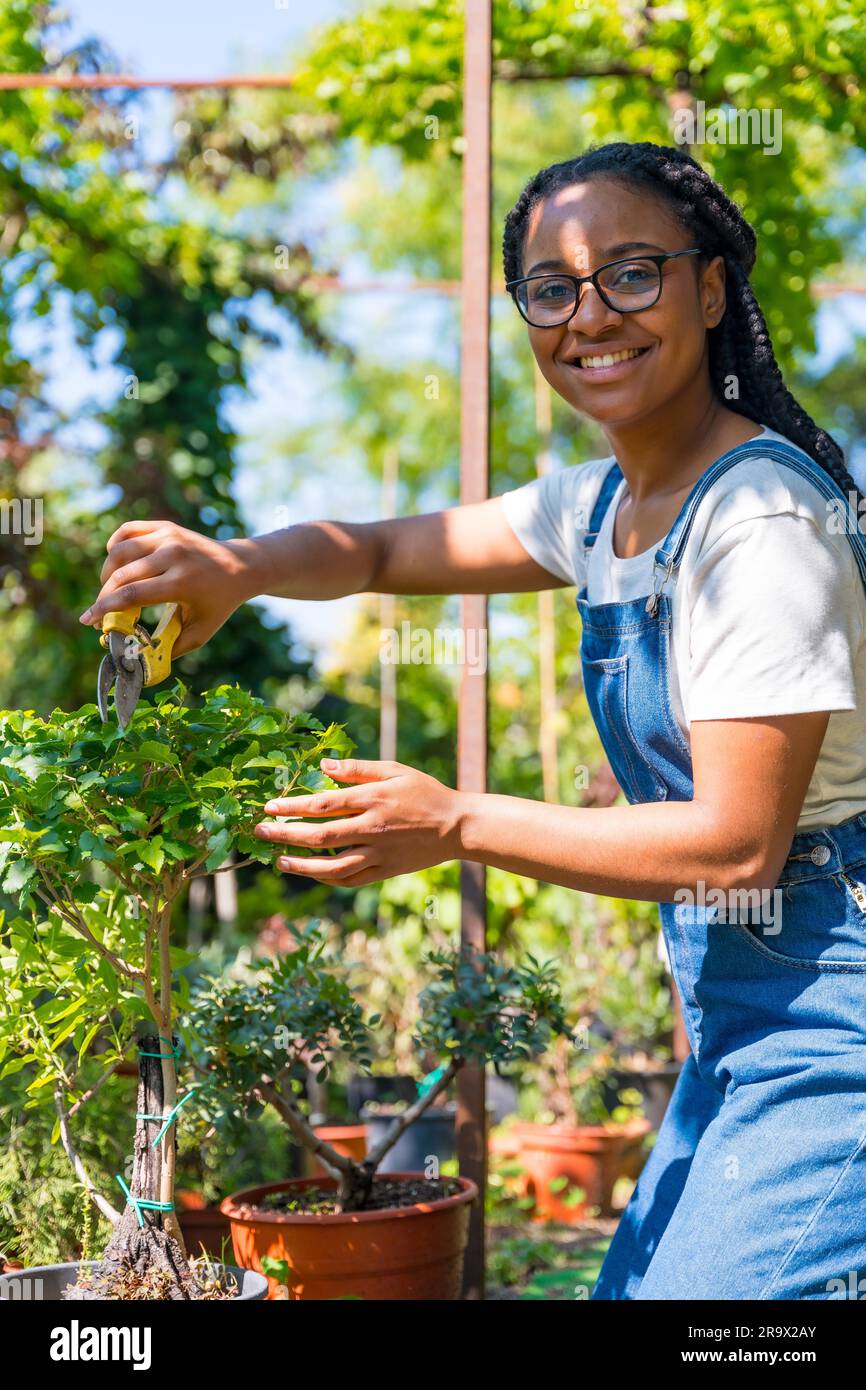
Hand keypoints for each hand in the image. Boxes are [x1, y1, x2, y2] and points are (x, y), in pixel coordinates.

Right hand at [78, 520, 261, 655]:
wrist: (242, 566)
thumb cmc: (219, 603)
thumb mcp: (201, 632)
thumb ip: (171, 649)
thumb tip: (138, 662)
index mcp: (182, 582)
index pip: (132, 595)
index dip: (105, 608)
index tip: (88, 620)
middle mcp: (173, 555)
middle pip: (121, 575)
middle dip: (103, 596)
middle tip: (99, 612)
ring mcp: (168, 537)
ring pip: (119, 551)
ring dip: (107, 572)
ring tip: (111, 590)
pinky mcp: (165, 526)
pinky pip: (127, 532)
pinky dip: (116, 546)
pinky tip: (117, 563)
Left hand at [254, 758, 464, 886]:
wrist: (456, 826)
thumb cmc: (424, 792)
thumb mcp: (394, 771)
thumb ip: (358, 768)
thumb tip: (323, 765)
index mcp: (373, 799)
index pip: (323, 804)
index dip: (292, 806)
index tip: (269, 806)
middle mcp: (372, 827)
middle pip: (320, 835)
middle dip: (286, 834)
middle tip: (261, 831)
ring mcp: (379, 853)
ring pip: (332, 864)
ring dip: (302, 864)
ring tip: (279, 861)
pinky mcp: (385, 871)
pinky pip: (351, 879)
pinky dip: (328, 878)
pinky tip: (312, 873)